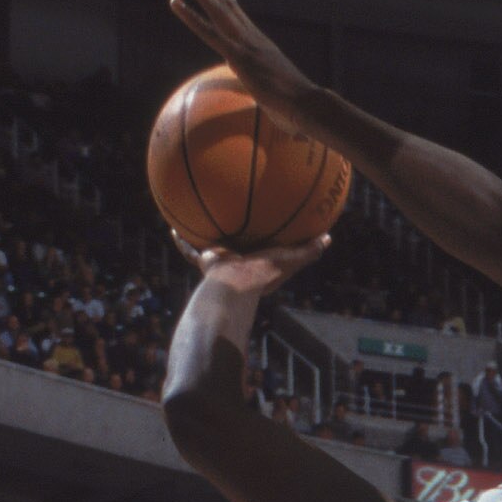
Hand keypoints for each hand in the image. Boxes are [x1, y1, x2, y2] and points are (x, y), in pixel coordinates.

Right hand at [168, 229, 336, 308]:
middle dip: (234, 236)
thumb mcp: (291, 259)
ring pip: (211, 246)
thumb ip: (309, 250)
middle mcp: (239, 262)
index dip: (266, 241)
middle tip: (231, 218)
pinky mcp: (205, 261)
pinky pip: (190, 250)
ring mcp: (221, 261)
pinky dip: (182, 241)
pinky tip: (173, 227)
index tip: (267, 226)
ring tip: (196, 218)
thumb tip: (328, 237)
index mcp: (259, 262)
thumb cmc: (265, 273)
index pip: (264, 249)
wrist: (235, 284)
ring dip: (204, 236)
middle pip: (236, 246)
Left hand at [169, 0, 325, 134]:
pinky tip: (174, 1)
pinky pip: (207, 31)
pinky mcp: (236, 54)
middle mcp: (254, 40)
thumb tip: (298, 136)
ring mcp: (245, 44)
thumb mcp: (288, 111)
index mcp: (264, 50)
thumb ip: (286, 117)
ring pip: (218, 10)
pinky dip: (189, 16)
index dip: (232, 6)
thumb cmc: (302, 114)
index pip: (245, 23)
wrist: (308, 105)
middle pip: (228, 7)